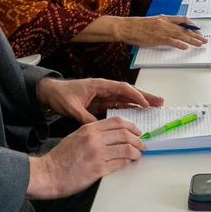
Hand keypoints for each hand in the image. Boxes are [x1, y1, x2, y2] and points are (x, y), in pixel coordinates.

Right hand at [26, 117, 143, 198]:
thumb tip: (112, 136)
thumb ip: (93, 134)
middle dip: (138, 140)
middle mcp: (94, 139)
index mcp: (89, 128)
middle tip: (142, 145)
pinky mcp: (98, 169)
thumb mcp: (76, 136)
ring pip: (126, 149)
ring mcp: (97, 154)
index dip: (131, 126)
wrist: (48, 173)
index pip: (117, 122)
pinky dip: (128, 162)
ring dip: (136, 152)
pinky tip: (129, 162)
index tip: (137, 132)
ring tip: (138, 155)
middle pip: (125, 134)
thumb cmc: (60, 157)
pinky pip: (120, 163)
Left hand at [36, 77, 162, 123]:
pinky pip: (118, 105)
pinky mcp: (101, 103)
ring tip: (155, 107)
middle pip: (128, 92)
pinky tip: (138, 114)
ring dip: (140, 103)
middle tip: (160, 102)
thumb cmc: (60, 96)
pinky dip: (129, 109)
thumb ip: (85, 117)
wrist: (50, 93)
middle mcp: (104, 89)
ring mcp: (103, 96)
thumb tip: (98, 126)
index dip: (134, 96)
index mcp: (99, 85)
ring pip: (126, 99)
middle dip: (145, 96)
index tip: (146, 104)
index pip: (121, 89)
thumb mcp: (71, 107)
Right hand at [116, 16, 206, 49]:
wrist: (126, 27)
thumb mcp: (152, 22)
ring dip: (192, 40)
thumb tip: (170, 31)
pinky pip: (171, 41)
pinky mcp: (157, 38)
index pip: (182, 19)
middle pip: (184, 28)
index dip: (192, 25)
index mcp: (164, 18)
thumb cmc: (136, 26)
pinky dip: (179, 44)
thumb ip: (162, 25)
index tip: (198, 30)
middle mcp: (165, 23)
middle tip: (204, 39)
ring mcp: (161, 30)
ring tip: (200, 44)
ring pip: (181, 35)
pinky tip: (185, 47)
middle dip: (196, 35)